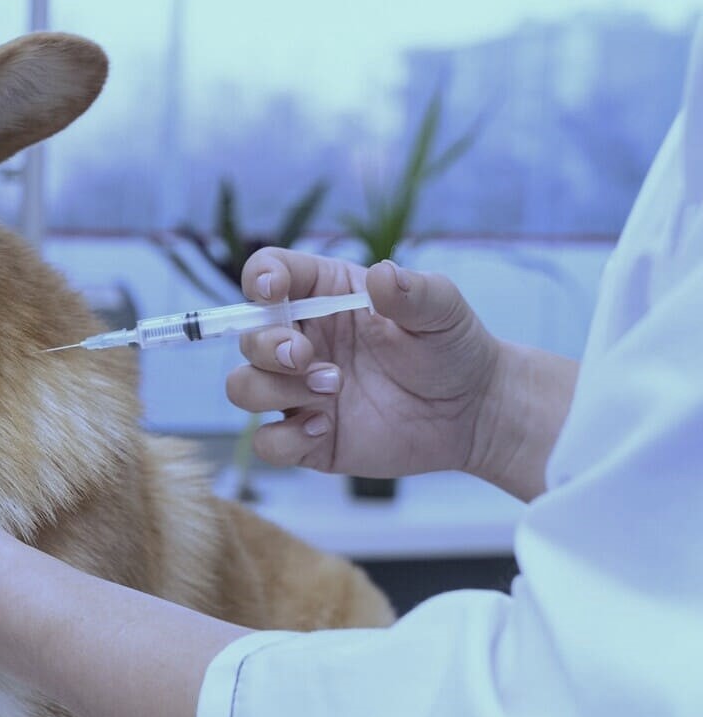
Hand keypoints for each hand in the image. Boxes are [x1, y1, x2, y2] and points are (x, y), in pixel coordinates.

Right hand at [229, 248, 504, 480]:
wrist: (474, 412)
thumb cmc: (452, 349)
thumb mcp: (442, 310)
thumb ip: (413, 291)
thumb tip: (381, 275)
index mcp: (322, 296)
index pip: (267, 273)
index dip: (258, 278)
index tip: (273, 291)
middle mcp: (300, 341)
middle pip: (246, 336)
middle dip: (266, 346)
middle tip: (306, 357)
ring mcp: (298, 392)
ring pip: (242, 386)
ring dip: (275, 388)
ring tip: (333, 389)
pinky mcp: (307, 438)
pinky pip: (267, 443)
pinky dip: (285, 438)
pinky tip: (325, 428)